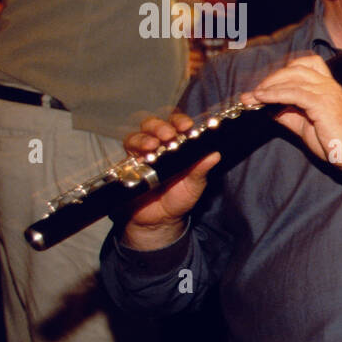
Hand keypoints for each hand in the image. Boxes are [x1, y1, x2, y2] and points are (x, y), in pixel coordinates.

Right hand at [122, 112, 220, 249]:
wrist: (160, 220)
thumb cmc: (179, 198)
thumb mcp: (194, 185)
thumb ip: (201, 169)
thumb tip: (215, 154)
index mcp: (177, 146)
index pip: (176, 125)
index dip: (180, 121)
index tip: (186, 126)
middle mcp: (158, 146)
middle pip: (153, 125)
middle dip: (159, 126)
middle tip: (168, 134)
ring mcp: (141, 156)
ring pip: (137, 137)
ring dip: (144, 138)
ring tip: (152, 146)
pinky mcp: (128, 167)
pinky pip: (126, 155)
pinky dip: (133, 152)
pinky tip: (141, 158)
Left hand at [248, 55, 341, 187]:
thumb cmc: (334, 141)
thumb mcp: (304, 124)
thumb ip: (288, 113)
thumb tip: (266, 107)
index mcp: (328, 86)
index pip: (307, 64)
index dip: (286, 70)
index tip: (268, 85)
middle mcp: (328, 85)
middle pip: (296, 68)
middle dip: (272, 78)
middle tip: (254, 92)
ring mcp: (326, 92)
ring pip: (292, 78)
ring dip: (269, 86)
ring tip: (253, 97)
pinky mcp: (322, 103)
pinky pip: (293, 93)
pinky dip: (274, 94)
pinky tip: (262, 99)